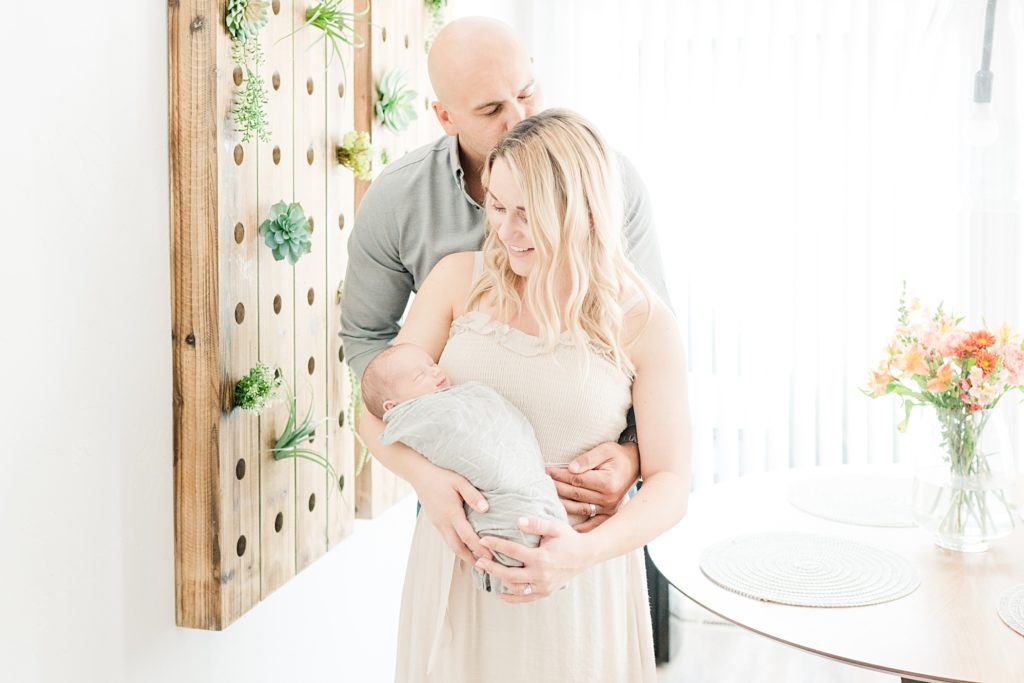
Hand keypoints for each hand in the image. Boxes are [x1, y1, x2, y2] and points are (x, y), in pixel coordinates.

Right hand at [412, 464, 492, 565]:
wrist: (419, 474)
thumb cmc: (441, 475)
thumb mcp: (459, 481)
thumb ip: (473, 495)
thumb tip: (486, 509)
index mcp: (451, 513)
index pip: (467, 536)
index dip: (479, 547)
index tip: (490, 556)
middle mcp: (443, 522)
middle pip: (457, 547)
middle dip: (471, 558)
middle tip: (485, 566)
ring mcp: (437, 523)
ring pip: (450, 544)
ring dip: (463, 554)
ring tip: (476, 561)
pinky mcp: (435, 522)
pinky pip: (446, 538)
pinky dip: (456, 546)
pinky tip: (464, 546)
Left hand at [473, 517, 591, 602]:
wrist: (585, 555)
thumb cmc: (569, 538)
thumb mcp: (555, 527)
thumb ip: (537, 524)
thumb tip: (518, 521)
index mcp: (541, 557)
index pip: (513, 551)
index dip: (496, 544)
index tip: (483, 540)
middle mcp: (540, 575)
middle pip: (509, 574)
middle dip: (492, 567)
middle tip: (478, 560)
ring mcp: (543, 586)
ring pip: (515, 588)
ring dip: (499, 581)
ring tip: (486, 572)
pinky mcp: (545, 592)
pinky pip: (525, 598)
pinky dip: (512, 598)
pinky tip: (500, 595)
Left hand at [547, 440, 639, 528]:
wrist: (634, 465)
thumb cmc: (617, 456)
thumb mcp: (605, 450)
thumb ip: (588, 459)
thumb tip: (571, 469)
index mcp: (607, 482)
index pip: (578, 480)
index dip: (561, 475)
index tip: (548, 472)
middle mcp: (609, 498)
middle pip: (576, 494)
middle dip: (558, 488)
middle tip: (544, 482)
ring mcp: (609, 508)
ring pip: (580, 508)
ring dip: (563, 504)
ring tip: (549, 498)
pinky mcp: (609, 513)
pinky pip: (592, 522)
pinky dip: (580, 527)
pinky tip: (567, 529)